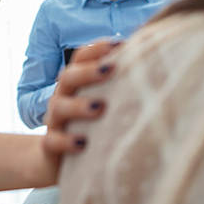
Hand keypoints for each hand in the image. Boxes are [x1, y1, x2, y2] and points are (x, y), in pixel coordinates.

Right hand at [43, 40, 117, 156]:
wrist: (59, 160)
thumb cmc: (92, 126)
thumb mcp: (105, 103)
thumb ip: (121, 84)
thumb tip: (152, 60)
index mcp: (75, 83)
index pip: (80, 58)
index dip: (95, 49)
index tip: (118, 44)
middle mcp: (62, 98)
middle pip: (68, 77)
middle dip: (88, 71)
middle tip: (111, 69)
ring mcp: (55, 122)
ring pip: (58, 107)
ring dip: (78, 106)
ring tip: (99, 107)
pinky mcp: (50, 147)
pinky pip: (52, 141)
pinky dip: (65, 141)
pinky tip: (83, 143)